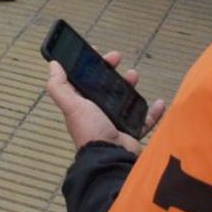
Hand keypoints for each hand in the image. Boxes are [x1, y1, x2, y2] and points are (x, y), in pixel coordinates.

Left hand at [46, 55, 166, 155]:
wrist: (112, 159)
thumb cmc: (91, 132)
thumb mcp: (72, 105)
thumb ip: (59, 86)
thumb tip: (53, 65)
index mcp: (81, 105)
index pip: (82, 79)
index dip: (87, 64)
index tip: (95, 51)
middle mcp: (96, 113)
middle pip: (103, 86)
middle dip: (110, 70)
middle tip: (116, 58)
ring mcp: (114, 123)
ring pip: (123, 99)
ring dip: (129, 85)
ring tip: (134, 75)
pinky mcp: (130, 133)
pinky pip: (144, 120)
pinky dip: (153, 112)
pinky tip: (159, 102)